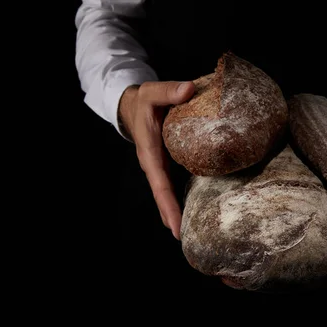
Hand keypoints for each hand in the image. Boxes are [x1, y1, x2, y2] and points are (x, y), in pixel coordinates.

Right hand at [119, 81, 195, 238]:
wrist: (132, 104)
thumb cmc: (143, 100)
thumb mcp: (152, 91)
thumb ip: (169, 91)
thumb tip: (189, 89)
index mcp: (150, 153)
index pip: (160, 185)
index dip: (168, 206)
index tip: (175, 227)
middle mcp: (154, 164)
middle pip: (163, 196)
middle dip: (172, 217)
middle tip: (184, 238)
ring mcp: (160, 165)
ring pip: (168, 193)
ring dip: (176, 211)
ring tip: (189, 231)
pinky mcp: (167, 162)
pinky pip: (174, 183)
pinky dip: (181, 197)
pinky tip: (194, 206)